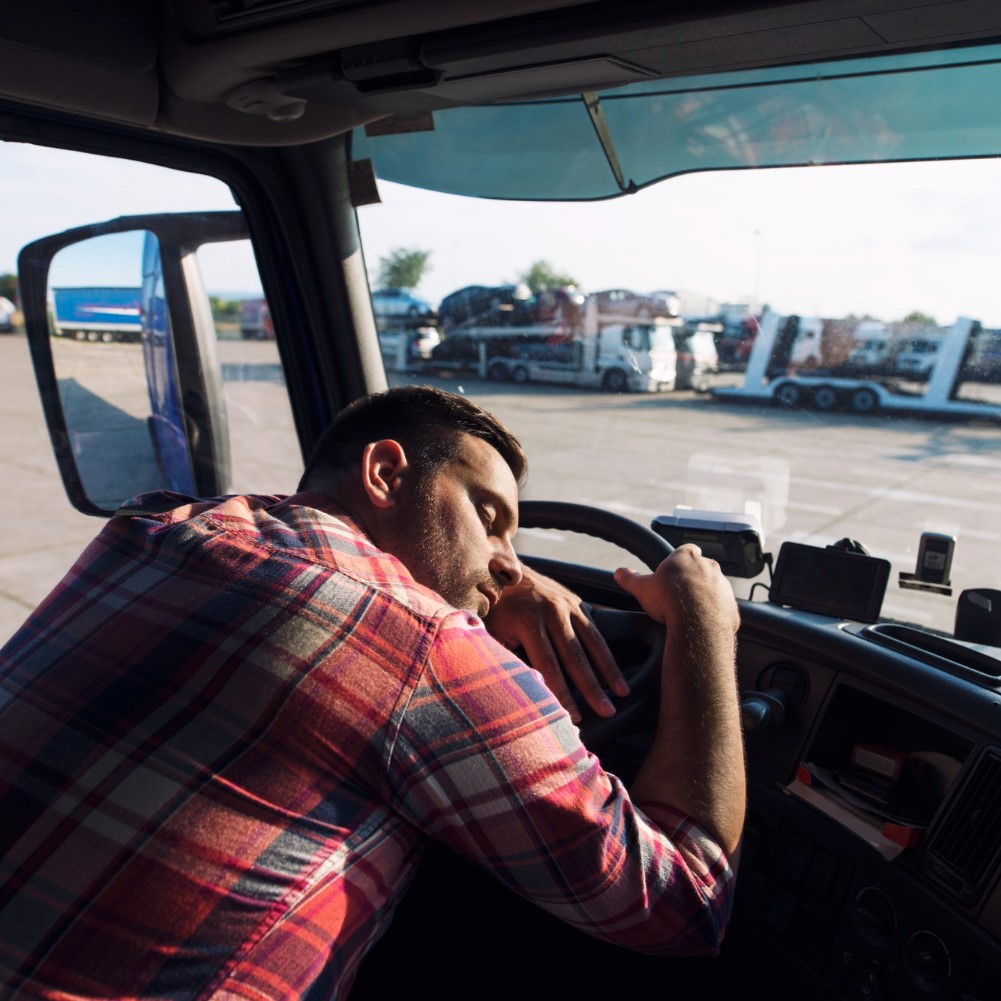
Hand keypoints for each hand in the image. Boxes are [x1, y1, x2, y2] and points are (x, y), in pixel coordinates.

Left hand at [485, 565, 628, 722]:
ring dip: (608, 669)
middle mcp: (550, 610)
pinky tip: (614, 669)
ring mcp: (566, 603)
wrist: (497, 570)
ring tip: (622, 692)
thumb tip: (527, 692)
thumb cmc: (491, 611)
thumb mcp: (491, 635)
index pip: (548, 665)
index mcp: (527, 620)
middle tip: (607, 711)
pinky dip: (605, 651)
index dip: (562, 693)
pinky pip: (593, 629)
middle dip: (592, 687)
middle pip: (575, 656)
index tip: (573, 717)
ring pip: (592, 642)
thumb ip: (507, 660)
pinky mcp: (575, 601)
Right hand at [614, 544, 738, 635]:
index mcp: (687, 556)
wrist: (696, 623)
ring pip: (714, 586)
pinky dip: (715, 612)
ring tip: (690, 611)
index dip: (678, 561)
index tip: (672, 572)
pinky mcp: (731, 604)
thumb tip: (619, 573)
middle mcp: (709, 566)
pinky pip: (723, 606)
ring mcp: (723, 585)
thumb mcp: (643, 588)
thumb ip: (631, 578)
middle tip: (678, 594)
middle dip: (692, 578)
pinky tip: (702, 622)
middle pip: (701, 568)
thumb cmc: (670, 600)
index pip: (685, 550)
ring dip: (705, 595)